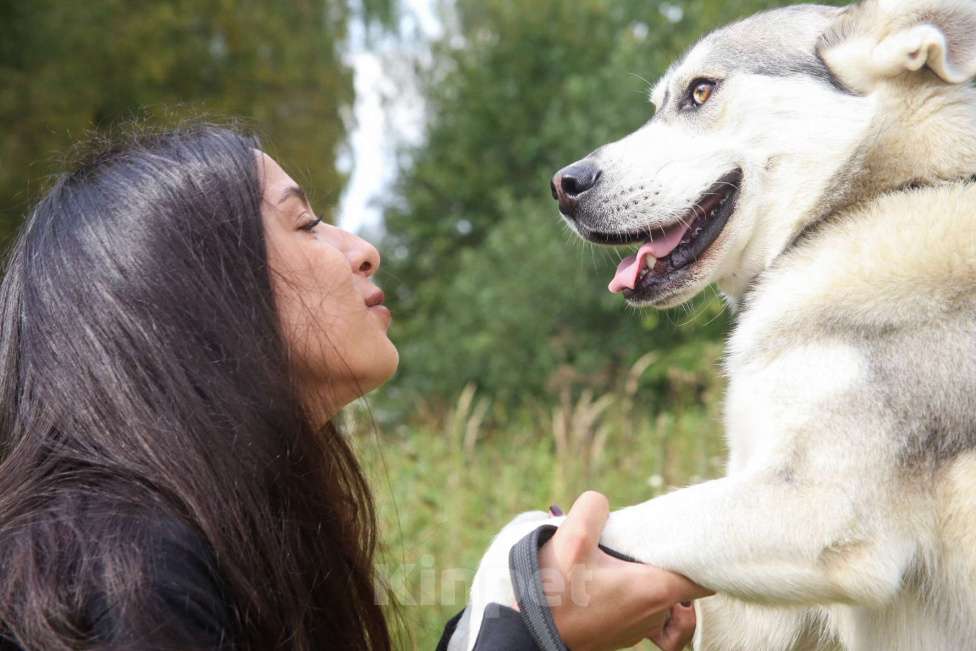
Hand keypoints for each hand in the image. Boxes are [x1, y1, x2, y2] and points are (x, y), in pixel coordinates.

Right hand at [538, 491, 711, 650]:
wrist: (532, 633)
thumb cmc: (556, 592)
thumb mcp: (571, 537)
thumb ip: (593, 508)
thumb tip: (601, 503)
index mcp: (655, 589)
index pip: (704, 575)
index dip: (706, 556)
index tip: (695, 537)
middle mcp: (656, 612)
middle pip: (684, 583)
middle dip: (673, 559)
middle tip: (651, 537)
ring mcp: (641, 628)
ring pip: (670, 601)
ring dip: (659, 579)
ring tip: (637, 559)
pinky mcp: (623, 634)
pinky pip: (656, 624)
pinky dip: (656, 608)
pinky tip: (636, 590)